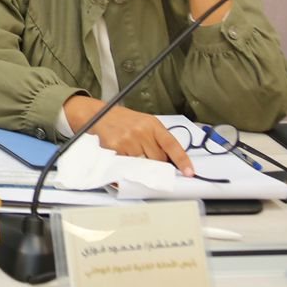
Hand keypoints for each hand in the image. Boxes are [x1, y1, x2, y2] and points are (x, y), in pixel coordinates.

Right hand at [64, 96, 192, 175]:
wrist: (96, 114)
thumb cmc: (122, 120)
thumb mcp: (143, 123)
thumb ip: (156, 139)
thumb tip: (169, 162)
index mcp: (152, 124)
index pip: (171, 144)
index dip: (182, 160)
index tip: (190, 172)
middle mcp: (141, 131)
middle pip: (158, 159)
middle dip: (156, 163)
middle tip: (147, 157)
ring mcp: (127, 140)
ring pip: (143, 165)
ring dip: (140, 165)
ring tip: (130, 152)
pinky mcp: (115, 148)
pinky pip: (127, 166)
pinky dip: (126, 166)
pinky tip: (121, 156)